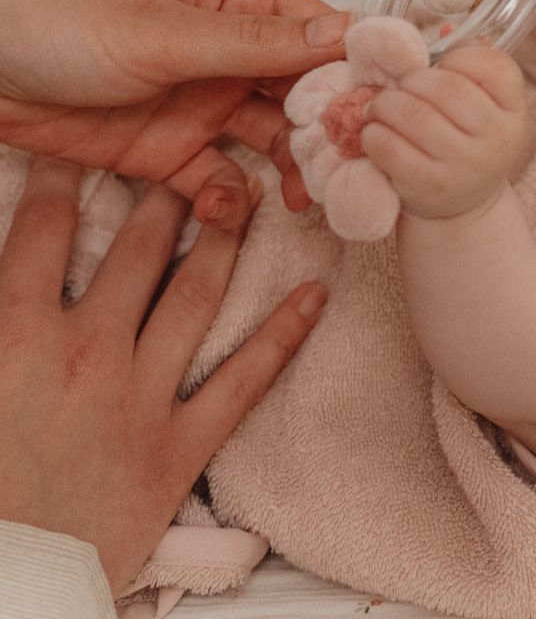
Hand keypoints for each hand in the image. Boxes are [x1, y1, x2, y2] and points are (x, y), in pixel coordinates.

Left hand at [0, 0, 351, 228]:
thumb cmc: (59, 21)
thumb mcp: (165, 32)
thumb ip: (256, 43)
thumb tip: (345, 32)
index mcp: (238, 0)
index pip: (319, 33)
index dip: (357, 69)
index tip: (389, 107)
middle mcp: (232, 50)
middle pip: (307, 93)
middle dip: (331, 129)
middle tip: (354, 167)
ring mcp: (205, 102)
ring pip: (274, 139)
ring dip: (293, 167)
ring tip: (307, 197)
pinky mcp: (170, 150)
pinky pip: (221, 178)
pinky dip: (231, 198)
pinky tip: (223, 208)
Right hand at [0, 158, 326, 595]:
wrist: (6, 582)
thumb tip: (14, 273)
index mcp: (17, 335)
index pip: (44, 230)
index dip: (64, 177)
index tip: (83, 147)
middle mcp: (88, 351)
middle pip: (138, 248)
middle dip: (164, 192)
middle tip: (190, 154)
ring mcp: (142, 396)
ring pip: (196, 293)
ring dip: (225, 238)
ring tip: (247, 194)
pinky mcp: (181, 444)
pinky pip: (245, 380)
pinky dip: (285, 334)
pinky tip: (317, 293)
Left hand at [361, 45, 526, 220]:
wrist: (464, 209)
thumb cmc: (468, 143)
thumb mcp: (482, 107)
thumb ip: (468, 66)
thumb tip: (446, 29)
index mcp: (513, 110)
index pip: (495, 66)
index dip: (460, 57)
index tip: (443, 67)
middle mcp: (497, 138)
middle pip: (448, 88)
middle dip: (412, 79)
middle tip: (399, 85)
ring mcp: (465, 165)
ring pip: (414, 115)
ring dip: (385, 103)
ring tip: (379, 106)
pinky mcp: (430, 186)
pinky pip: (391, 148)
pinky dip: (373, 134)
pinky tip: (374, 132)